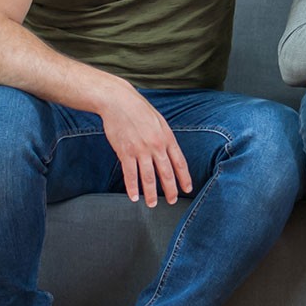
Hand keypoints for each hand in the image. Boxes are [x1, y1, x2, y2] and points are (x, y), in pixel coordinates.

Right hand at [97, 85, 193, 206]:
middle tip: (172, 201)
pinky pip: (130, 174)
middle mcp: (156, 146)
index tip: (187, 189)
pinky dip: (132, 187)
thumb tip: (170, 152)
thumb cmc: (138, 110)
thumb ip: (165, 138)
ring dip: (151, 193)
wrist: (118, 101)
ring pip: (148, 177)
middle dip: (170, 190)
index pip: (180, 162)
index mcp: (167, 138)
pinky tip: (134, 197)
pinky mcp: (125, 152)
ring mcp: (141, 150)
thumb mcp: (159, 121)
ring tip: (152, 204)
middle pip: (166, 173)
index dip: (184, 178)